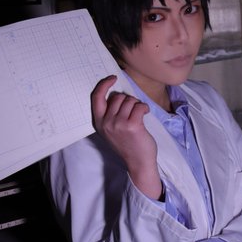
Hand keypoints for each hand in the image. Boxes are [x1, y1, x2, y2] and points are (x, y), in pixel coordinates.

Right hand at [91, 76, 161, 198]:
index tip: (112, 78)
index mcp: (99, 122)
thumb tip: (117, 95)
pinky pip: (139, 106)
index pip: (96, 97)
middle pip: (117, 97)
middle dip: (128, 100)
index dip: (103, 85)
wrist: (138, 163)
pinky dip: (144, 108)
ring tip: (139, 115)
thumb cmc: (127, 145)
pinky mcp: (132, 125)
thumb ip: (110, 114)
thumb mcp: (111, 130)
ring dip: (137, 105)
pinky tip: (145, 114)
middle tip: (133, 111)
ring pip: (129, 101)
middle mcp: (106, 123)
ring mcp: (118, 124)